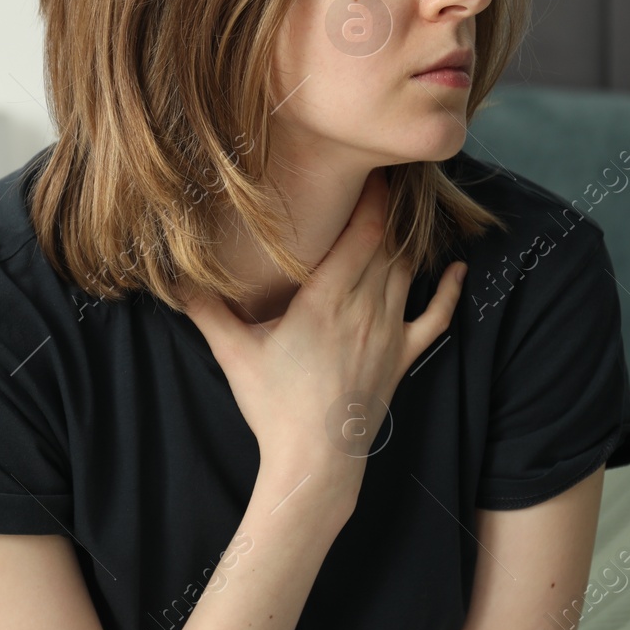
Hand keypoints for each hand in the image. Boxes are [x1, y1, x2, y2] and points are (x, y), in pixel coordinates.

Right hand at [180, 167, 466, 484]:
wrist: (316, 462)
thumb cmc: (274, 407)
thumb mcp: (233, 354)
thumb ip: (205, 311)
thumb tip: (171, 281)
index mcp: (326, 300)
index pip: (362, 233)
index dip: (372, 197)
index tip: (373, 167)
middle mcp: (364, 309)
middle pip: (388, 243)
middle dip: (391, 206)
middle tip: (389, 172)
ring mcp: (388, 333)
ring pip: (407, 270)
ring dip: (409, 237)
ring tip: (408, 206)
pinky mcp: (402, 357)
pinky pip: (435, 317)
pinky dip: (449, 290)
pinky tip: (458, 268)